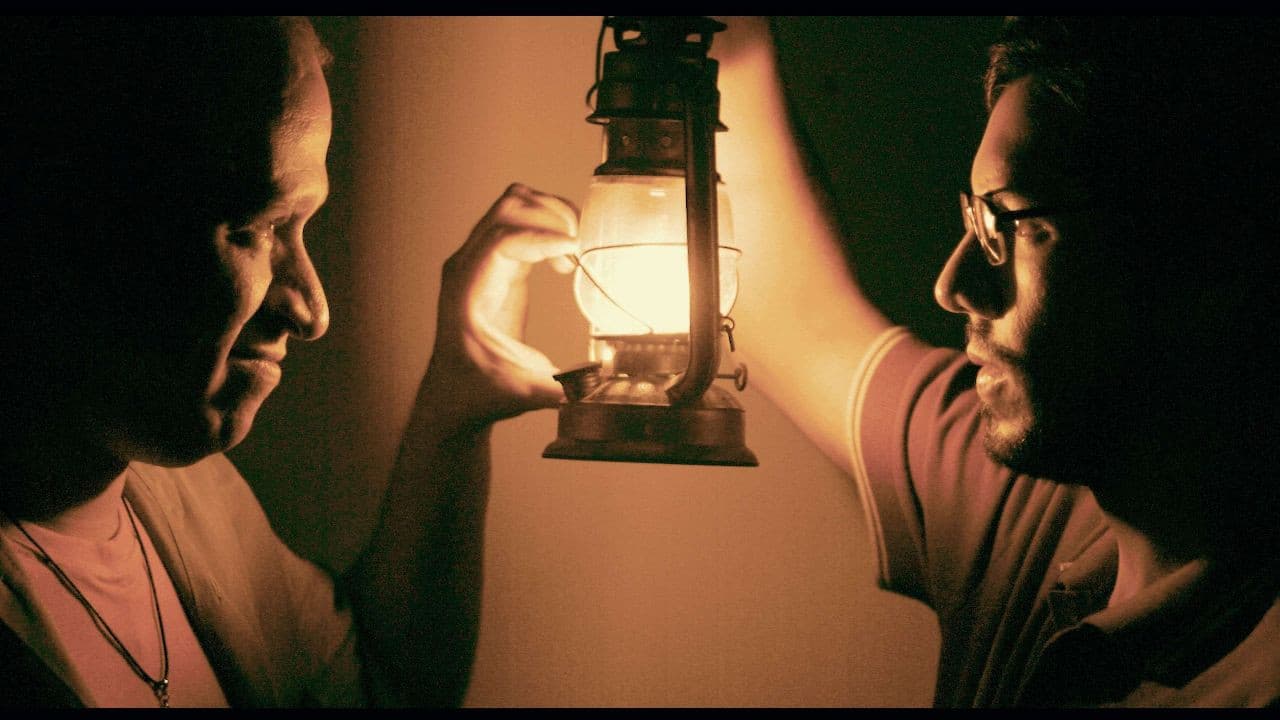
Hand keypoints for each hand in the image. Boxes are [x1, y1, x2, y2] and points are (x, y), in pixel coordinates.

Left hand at [421, 183, 578, 427]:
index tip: (576, 249)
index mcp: (469, 292)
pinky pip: (520, 223)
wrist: (455, 392)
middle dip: (551, 216)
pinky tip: (564, 259)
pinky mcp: (495, 263)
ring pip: (514, 205)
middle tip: (580, 245)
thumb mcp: (523, 393)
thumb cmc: (478, 391)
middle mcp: (469, 267)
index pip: (503, 240)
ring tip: (574, 248)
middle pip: (508, 208)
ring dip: (550, 215)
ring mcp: (480, 260)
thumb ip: (562, 389)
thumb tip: (601, 385)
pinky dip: (548, 228)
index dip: (543, 238)